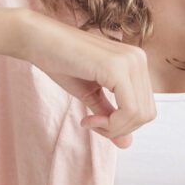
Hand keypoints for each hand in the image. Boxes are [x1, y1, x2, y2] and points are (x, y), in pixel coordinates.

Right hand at [18, 10, 155, 147]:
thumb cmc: (61, 63)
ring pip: (140, 114)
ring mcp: (131, 61)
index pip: (145, 107)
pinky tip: (89, 119)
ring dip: (113, 128)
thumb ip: (111, 117)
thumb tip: (127, 144)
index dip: (122, 125)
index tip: (95, 122)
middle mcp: (139, 59)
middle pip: (146, 114)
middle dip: (119, 128)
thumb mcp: (91, 95)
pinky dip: (111, 123)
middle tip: (91, 123)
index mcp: (136, 63)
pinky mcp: (118, 67)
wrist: (38, 40)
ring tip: (89, 120)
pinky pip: (129, 110)